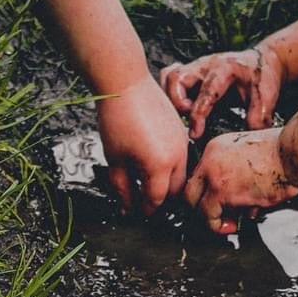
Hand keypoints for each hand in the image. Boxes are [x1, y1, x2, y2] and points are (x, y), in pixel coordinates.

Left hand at [97, 78, 190, 214]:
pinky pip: (181, 158)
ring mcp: (182, 143)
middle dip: (160, 201)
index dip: (146, 210)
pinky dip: (171, 168)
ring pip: (181, 175)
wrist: (126, 83)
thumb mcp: (115, 159)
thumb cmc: (117, 118)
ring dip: (167, 185)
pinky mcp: (181, 132)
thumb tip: (127, 208)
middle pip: (174, 191)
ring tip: (148, 186)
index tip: (137, 213)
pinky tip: (154, 165)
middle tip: (143, 204)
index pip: (156, 199)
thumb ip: (122, 188)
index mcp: (160, 166)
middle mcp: (177, 156)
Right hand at [159, 45, 283, 139]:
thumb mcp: (266, 98)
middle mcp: (205, 65)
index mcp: (225, 69)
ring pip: (169, 77)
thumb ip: (257, 119)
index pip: (205, 92)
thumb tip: (242, 142)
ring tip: (183, 115)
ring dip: (170, 98)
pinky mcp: (190, 73)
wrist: (262, 61)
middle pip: (176, 78)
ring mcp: (195, 67)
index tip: (195, 135)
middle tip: (188, 120)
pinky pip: (169, 79)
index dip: (197, 115)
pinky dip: (170, 95)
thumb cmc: (262, 78)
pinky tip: (181, 108)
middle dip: (177, 103)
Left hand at [184, 128, 297, 233]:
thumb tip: (236, 200)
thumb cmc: (282, 153)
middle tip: (214, 217)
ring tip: (226, 224)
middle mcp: (210, 160)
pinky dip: (218, 226)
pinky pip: (210, 217)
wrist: (292, 153)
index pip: (198, 176)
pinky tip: (231, 226)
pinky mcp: (223, 191)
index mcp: (215, 148)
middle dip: (200, 208)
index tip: (214, 203)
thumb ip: (238, 173)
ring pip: (196, 205)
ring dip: (210, 219)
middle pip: (190, 191)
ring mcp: (214, 175)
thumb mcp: (250, 154)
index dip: (205, 194)